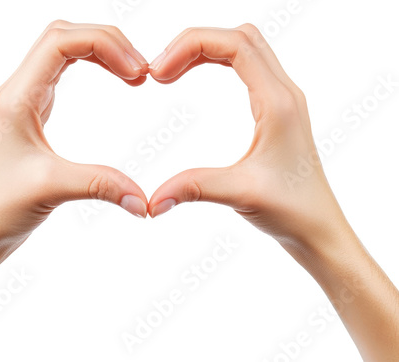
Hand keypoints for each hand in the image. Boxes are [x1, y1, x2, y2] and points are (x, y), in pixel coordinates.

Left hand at [0, 21, 149, 255]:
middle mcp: (18, 91)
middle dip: (106, 43)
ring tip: (133, 74)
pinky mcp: (34, 112)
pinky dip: (92, 66)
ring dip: (100, 52)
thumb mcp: (54, 189)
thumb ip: (101, 185)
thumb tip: (144, 200)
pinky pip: (62, 71)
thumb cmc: (2, 207)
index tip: (136, 72)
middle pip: (63, 37)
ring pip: (63, 50)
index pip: (60, 43)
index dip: (103, 45)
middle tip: (141, 70)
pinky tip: (113, 79)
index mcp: (16, 98)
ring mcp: (25, 99)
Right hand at [148, 25, 350, 249]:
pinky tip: (195, 81)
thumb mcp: (240, 194)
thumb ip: (193, 189)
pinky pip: (247, 68)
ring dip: (206, 51)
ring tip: (172, 72)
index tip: (159, 74)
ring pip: (244, 48)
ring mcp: (282, 100)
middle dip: (195, 43)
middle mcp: (284, 93)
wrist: (319, 229)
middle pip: (239, 37)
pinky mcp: (277, 111)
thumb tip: (150, 201)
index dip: (191, 46)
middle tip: (161, 71)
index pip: (235, 45)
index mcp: (278, 102)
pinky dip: (218, 63)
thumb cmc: (293, 209)